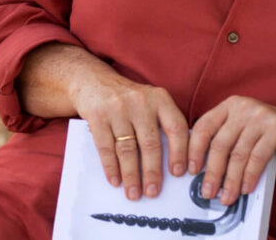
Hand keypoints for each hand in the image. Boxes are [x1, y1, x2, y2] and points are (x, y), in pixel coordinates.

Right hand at [70, 71, 189, 201]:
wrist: (95, 81)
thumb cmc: (130, 99)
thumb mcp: (151, 102)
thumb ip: (164, 123)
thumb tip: (178, 160)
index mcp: (160, 99)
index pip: (176, 128)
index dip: (179, 152)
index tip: (179, 173)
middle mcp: (141, 102)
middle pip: (151, 143)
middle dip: (153, 172)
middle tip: (154, 192)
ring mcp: (118, 108)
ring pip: (127, 149)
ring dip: (131, 175)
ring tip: (134, 193)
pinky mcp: (98, 115)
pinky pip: (106, 147)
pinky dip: (111, 167)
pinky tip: (115, 181)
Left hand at [189, 96, 275, 205]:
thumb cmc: (271, 135)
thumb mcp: (244, 131)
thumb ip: (225, 140)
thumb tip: (201, 170)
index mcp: (231, 105)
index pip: (204, 126)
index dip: (194, 150)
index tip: (189, 171)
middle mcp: (244, 107)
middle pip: (219, 144)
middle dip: (212, 173)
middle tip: (207, 191)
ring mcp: (262, 116)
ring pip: (238, 154)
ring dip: (230, 180)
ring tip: (227, 196)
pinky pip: (257, 158)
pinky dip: (249, 176)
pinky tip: (245, 188)